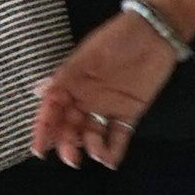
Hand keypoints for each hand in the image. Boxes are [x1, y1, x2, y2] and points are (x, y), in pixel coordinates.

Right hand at [32, 8, 178, 165]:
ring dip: (91, 147)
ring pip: (92, 133)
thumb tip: (38, 92)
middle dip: (67, 142)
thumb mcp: (88, 56)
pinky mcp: (129, 113)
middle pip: (71, 125)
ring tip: (97, 154)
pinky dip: (114, 149)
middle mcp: (85, 97)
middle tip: (71, 157)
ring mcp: (106, 106)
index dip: (44, 128)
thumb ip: (66, 76)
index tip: (40, 148)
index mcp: (71, 82)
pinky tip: (111, 161)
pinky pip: (118, 135)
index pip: (52, 109)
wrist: (156, 33)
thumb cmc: (117, 38)